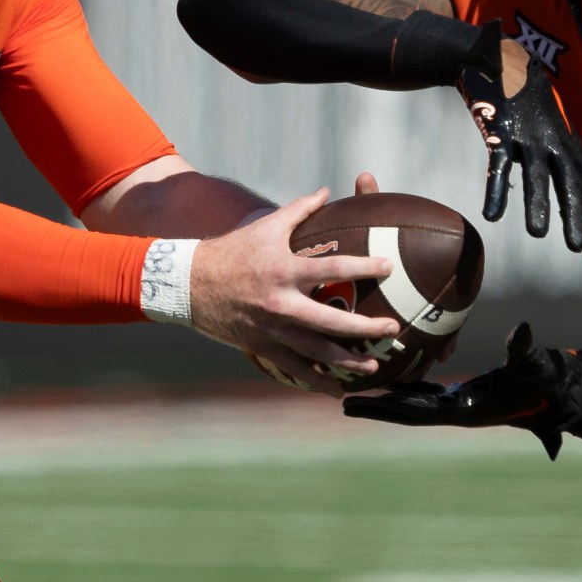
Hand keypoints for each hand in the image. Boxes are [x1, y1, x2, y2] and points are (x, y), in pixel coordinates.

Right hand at [191, 189, 401, 396]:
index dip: (364, 267)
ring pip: (317, 353)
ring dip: (348, 362)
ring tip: (374, 367)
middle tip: (392, 328)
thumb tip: (326, 191)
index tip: (389, 267)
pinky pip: (294, 369)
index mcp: (284, 270)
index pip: (334, 267)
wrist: (189, 284)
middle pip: (332, 321)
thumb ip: (299, 210)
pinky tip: (336, 390)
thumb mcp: (265, 227)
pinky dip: (316, 382)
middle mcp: (281, 303)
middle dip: (366, 328)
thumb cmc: (232, 252)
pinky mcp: (262, 348)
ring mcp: (272, 330)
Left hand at [342, 322, 581, 456]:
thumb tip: (520, 330)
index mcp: (467, 408)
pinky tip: (394, 371)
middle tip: (342, 400)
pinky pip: (431, 391)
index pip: (417, 410)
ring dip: (389, 396)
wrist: (565, 398)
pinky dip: (410, 385)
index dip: (385, 407)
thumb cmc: (552, 382)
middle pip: (407, 410)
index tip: (354, 404)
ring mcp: (461, 404)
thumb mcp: (538, 364)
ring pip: (416, 402)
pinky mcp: (466, 397)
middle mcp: (458, 409)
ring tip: (357, 385)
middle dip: (376, 406)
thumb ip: (525, 350)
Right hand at [458, 34, 581, 253]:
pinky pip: (497, 165)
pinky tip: (492, 215)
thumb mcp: (556, 127)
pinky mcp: (501, 132)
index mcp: (568, 144)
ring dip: (537, 204)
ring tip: (538, 233)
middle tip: (578, 247)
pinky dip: (495, 190)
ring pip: (536, 175)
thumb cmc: (530, 99)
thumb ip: (568, 156)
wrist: (501, 58)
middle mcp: (554, 143)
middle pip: (569, 183)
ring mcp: (528, 137)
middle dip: (574, 215)